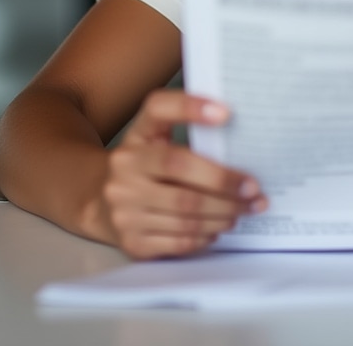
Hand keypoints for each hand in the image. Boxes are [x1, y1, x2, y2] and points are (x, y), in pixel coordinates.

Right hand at [100, 89, 266, 258]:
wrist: (98, 201)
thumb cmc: (144, 163)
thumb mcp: (153, 135)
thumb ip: (185, 126)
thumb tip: (236, 128)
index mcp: (135, 138)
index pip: (159, 112)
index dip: (191, 110)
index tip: (226, 113)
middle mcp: (124, 172)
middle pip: (182, 177)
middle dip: (226, 186)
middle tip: (254, 189)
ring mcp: (125, 210)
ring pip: (186, 215)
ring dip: (224, 213)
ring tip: (245, 208)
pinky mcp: (132, 242)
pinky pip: (180, 241)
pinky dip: (207, 234)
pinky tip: (221, 226)